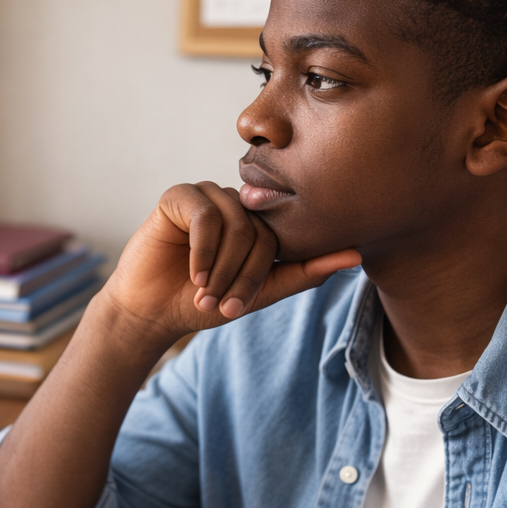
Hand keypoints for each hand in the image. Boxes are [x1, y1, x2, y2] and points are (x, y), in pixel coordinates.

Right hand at [99, 182, 361, 340]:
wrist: (150, 311)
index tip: (238, 308)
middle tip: (219, 304)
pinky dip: (203, 250)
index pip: (279, 238)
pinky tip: (193, 274)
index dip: (260, 275)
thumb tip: (357, 254)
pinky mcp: (178, 196)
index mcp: (257, 223)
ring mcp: (207, 196)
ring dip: (220, 266)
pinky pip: (205, 214)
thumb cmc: (201, 302)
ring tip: (204, 292)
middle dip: (239, 274)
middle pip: (257, 230)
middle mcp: (235, 204)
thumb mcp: (258, 293)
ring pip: (235, 222)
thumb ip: (305, 272)